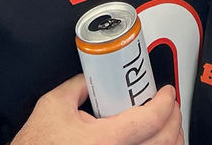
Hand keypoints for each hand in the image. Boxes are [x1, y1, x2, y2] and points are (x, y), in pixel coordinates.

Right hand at [9, 75, 183, 144]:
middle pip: (164, 140)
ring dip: (173, 139)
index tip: (166, 92)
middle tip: (170, 104)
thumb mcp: (54, 104)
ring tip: (169, 124)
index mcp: (103, 142)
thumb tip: (97, 74)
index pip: (150, 120)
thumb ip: (79, 83)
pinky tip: (157, 144)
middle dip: (174, 118)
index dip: (165, 102)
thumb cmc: (37, 144)